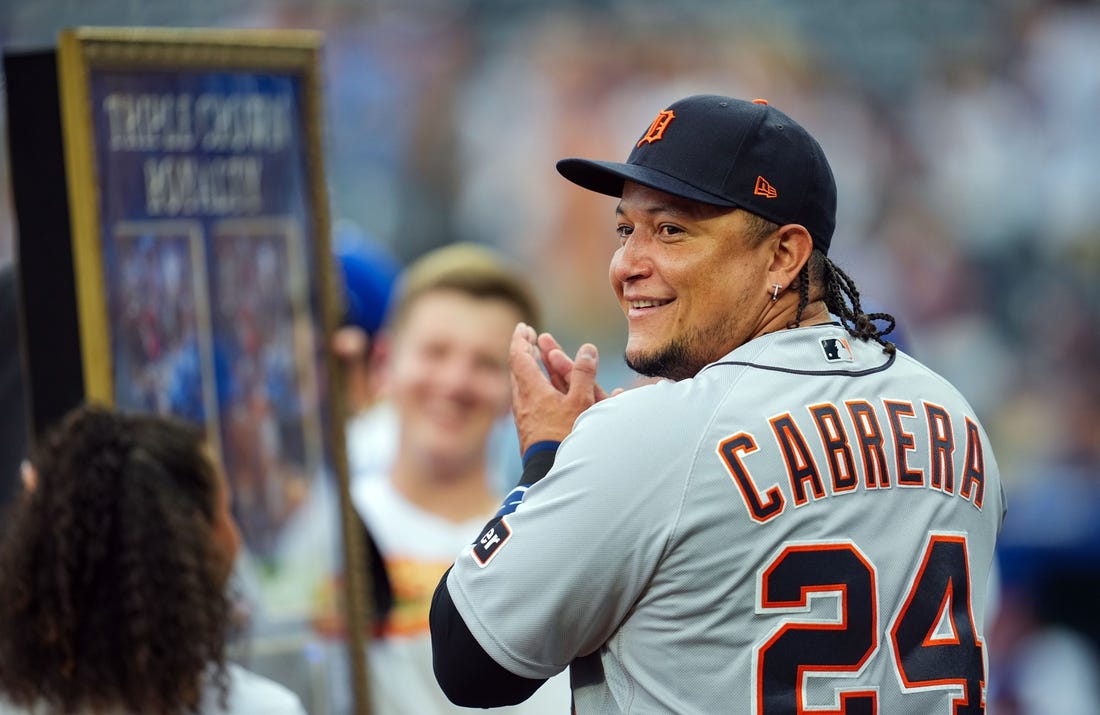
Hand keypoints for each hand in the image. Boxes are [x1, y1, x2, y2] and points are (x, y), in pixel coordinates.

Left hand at [509, 323, 606, 452]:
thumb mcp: (580, 402)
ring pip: (524, 386)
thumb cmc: (565, 436)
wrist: (549, 472)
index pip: (520, 356)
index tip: (525, 327)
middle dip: (526, 351)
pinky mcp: (529, 429)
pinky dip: (536, 387)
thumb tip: (587, 349)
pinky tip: (544, 391)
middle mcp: (523, 401)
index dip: (521, 339)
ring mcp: (523, 416)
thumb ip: (584, 374)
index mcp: (531, 389)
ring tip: (537, 360)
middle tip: (531, 339)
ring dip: (531, 369)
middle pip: (519, 369)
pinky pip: (530, 400)